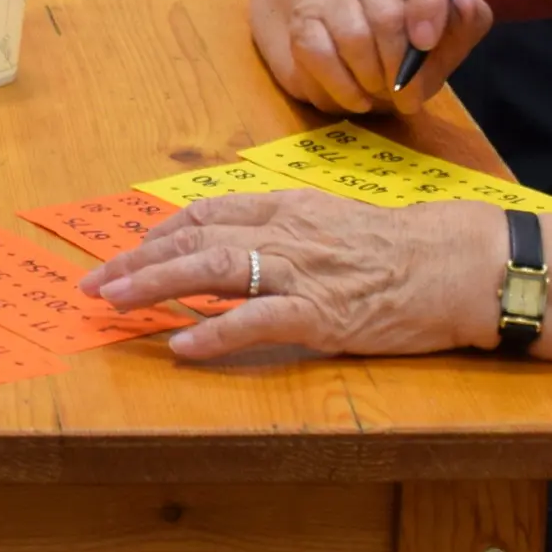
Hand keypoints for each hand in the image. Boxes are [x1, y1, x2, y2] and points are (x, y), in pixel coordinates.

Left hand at [80, 193, 502, 361]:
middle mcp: (286, 232)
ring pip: (213, 270)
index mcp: (288, 207)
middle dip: (137, 261)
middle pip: (195, 240)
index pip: (208, 212)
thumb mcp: (333, 220)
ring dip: (155, 287)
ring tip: (114, 304)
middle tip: (95, 282)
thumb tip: (237, 243)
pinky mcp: (322, 314)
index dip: (161, 232)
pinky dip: (214, 331)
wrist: (456, 264)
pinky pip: (256, 321)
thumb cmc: (400, 246)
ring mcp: (302, 273)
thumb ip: (285, 229)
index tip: (131, 250)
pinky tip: (181, 344)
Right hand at [253, 0, 494, 113]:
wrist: (361, 46)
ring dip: (371, 80)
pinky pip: (318, 54)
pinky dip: (341, 86)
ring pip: (352, 38)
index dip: (427, 5)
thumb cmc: (413, 44)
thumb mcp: (448, 40)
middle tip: (407, 96)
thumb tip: (465, 4)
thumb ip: (466, 25)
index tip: (426, 44)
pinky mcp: (304, 20)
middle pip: (386, 16)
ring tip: (381, 94)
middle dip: (400, 66)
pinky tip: (356, 97)